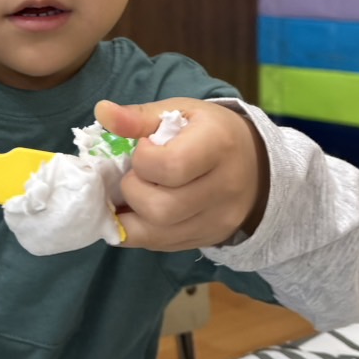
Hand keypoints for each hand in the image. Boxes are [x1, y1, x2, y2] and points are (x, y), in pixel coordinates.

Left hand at [94, 96, 268, 251]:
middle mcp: (225, 187)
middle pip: (162, 208)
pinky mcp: (211, 238)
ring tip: (136, 192)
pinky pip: (162, 246)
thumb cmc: (209, 131)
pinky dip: (140, 230)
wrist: (256, 164)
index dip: (143, 160)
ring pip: (158, 235)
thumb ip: (140, 117)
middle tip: (137, 174)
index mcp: (218, 144)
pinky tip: (139, 211)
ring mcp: (220, 220)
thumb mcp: (180, 112)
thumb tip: (102, 112)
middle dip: (134, 191)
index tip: (144, 147)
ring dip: (132, 215)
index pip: (171, 166)